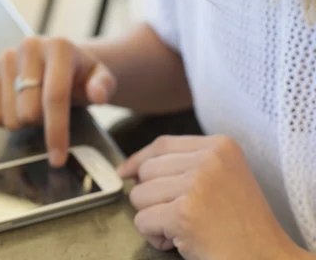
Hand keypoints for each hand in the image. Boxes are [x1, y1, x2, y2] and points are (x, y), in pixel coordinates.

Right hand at [0, 37, 116, 165]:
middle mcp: (30, 46)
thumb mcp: (101, 78)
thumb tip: (98, 94)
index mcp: (59, 47)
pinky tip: (19, 104)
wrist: (59, 60)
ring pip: (9, 117)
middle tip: (52, 112)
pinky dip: (6, 119)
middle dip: (42, 123)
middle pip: (29, 112)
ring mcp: (6, 56)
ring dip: (25, 122)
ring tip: (37, 104)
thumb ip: (104, 85)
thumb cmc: (80, 75)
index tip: (58, 158)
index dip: (56, 130)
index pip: (55, 96)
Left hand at [117, 135, 298, 259]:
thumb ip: (186, 164)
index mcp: (220, 145)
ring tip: (182, 229)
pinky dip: (154, 237)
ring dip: (154, 218)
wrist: (268, 259)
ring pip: (140, 195)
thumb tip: (131, 168)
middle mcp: (208, 158)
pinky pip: (143, 221)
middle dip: (152, 197)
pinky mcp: (184, 213)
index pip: (162, 144)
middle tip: (178, 217)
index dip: (139, 159)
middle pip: (148, 170)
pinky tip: (180, 243)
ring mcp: (196, 184)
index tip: (124, 171)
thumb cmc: (243, 226)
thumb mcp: (223, 177)